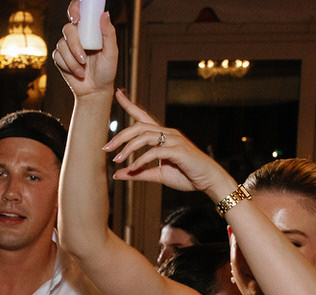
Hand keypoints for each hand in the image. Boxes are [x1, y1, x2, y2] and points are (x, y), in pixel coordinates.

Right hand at [50, 4, 117, 95]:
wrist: (95, 90)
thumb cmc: (106, 71)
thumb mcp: (112, 52)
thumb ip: (109, 33)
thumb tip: (105, 14)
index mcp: (90, 30)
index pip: (79, 11)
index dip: (74, 9)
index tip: (76, 19)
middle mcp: (78, 35)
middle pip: (68, 29)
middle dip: (74, 45)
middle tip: (84, 58)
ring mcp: (68, 46)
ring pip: (62, 44)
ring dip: (72, 60)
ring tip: (83, 70)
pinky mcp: (60, 57)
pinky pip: (57, 56)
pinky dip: (67, 66)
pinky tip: (76, 72)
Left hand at [103, 91, 233, 196]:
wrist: (209, 180)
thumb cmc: (186, 175)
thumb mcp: (158, 174)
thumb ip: (138, 172)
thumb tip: (117, 174)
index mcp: (163, 135)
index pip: (143, 116)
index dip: (130, 105)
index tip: (117, 93)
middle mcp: (168, 133)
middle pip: (139, 126)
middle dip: (120, 136)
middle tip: (106, 148)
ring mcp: (174, 140)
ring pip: (145, 136)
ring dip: (128, 148)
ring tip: (117, 160)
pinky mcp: (179, 150)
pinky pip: (155, 151)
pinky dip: (141, 159)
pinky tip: (133, 167)